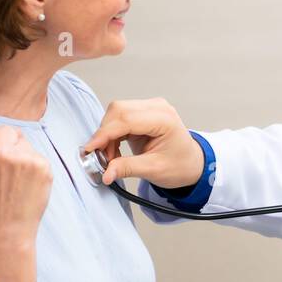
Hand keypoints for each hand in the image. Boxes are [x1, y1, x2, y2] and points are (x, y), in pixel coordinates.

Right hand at [0, 118, 51, 281]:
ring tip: (18, 179)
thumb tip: (1, 133)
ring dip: (23, 155)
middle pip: (8, 130)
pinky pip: (39, 156)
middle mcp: (0, 152)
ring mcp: (24, 158)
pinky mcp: (43, 166)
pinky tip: (28, 184)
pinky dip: (36, 167)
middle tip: (8, 167)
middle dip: (9, 144)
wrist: (6, 231)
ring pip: (26, 143)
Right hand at [82, 98, 204, 188]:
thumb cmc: (180, 165)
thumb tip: (106, 173)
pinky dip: (112, 135)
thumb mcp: (154, 170)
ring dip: (107, 135)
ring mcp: (150, 108)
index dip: (104, 134)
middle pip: (118, 111)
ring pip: (116, 113)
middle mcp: (157, 108)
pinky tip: (115, 151)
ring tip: (111, 158)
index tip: (90, 149)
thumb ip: (128, 168)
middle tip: (101, 158)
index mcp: (164, 119)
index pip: (126, 119)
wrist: (191, 164)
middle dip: (104, 134)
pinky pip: (119, 119)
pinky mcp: (142, 113)